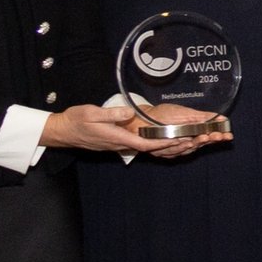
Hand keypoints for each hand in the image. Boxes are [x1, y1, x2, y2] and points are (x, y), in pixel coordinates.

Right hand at [46, 104, 228, 158]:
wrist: (63, 131)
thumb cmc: (77, 121)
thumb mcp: (92, 113)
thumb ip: (112, 114)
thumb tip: (130, 112)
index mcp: (119, 138)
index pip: (148, 143)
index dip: (167, 142)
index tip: (184, 139)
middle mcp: (123, 144)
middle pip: (153, 148)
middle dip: (175, 145)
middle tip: (197, 141)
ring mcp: (122, 144)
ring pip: (150, 147)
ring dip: (170, 145)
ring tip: (192, 140)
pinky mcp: (120, 142)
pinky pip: (143, 145)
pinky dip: (159, 143)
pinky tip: (170, 139)